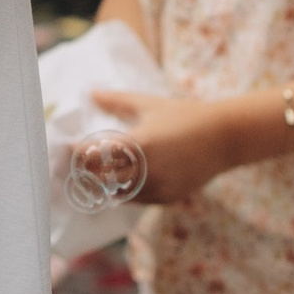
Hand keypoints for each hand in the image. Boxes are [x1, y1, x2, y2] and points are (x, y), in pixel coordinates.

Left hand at [88, 86, 235, 203]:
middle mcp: (146, 170)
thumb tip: (91, 93)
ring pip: (117, 194)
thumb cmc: (185, 115)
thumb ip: (116, 100)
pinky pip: (137, 200)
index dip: (78, 153)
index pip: (95, 156)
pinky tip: (120, 182)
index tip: (68, 147)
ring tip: (95, 174)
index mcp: (138, 144)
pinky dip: (125, 193)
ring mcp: (158, 187)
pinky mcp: (169, 198)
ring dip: (104, 185)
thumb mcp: (148, 104)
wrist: (225, 137)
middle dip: (86, 171)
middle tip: (76, 164)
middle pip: (101, 179)